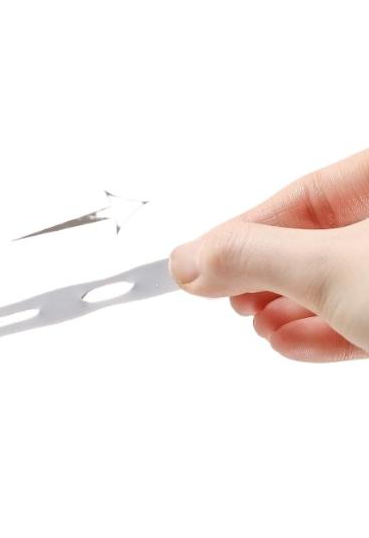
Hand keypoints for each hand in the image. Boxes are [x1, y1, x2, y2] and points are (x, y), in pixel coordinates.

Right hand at [169, 149, 368, 361]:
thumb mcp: (327, 266)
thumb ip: (249, 258)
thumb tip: (186, 260)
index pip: (303, 194)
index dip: (244, 230)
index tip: (199, 261)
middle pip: (315, 239)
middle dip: (265, 274)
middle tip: (224, 293)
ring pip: (338, 281)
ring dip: (287, 309)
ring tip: (256, 324)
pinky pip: (363, 316)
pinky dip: (322, 331)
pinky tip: (288, 342)